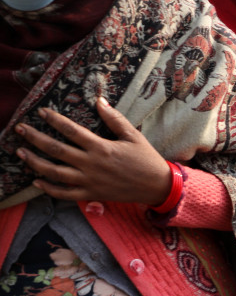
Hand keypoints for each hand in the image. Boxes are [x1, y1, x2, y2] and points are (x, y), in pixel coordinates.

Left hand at [15, 97, 171, 205]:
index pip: (72, 130)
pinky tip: (36, 181)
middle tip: (20, 129)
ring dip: (34, 162)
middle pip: (56, 149)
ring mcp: (89, 181)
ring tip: (21, 153)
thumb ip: (114, 119)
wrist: (156, 185)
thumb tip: (99, 101)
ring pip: (54, 172)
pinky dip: (48, 188)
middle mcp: (91, 164)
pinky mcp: (90, 194)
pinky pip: (64, 193)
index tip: (41, 112)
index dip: (54, 120)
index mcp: (101, 147)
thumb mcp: (133, 135)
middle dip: (35, 138)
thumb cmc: (146, 159)